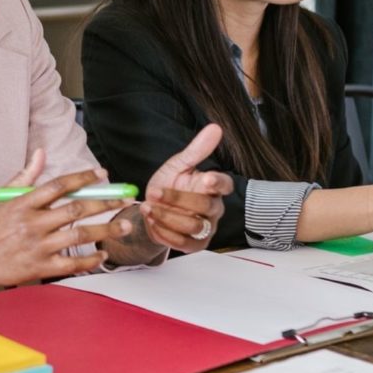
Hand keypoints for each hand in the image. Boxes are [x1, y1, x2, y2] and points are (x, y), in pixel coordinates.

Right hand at [0, 149, 133, 288]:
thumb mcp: (2, 196)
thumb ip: (25, 175)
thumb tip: (42, 153)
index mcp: (24, 202)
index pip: (59, 185)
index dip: (83, 178)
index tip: (103, 175)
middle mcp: (33, 223)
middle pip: (76, 209)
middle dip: (105, 203)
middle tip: (126, 200)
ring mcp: (37, 246)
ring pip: (79, 235)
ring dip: (106, 230)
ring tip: (125, 226)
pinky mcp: (39, 267)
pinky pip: (71, 263)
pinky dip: (90, 260)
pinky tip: (102, 254)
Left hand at [141, 124, 231, 252]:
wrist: (152, 208)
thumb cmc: (170, 183)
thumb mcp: (178, 164)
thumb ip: (197, 150)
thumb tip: (215, 127)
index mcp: (213, 187)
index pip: (225, 185)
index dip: (218, 182)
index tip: (207, 178)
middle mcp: (214, 208)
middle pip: (206, 206)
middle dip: (177, 199)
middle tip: (154, 191)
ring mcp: (206, 228)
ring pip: (193, 226)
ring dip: (167, 216)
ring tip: (147, 207)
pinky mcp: (195, 244)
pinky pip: (184, 243)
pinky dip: (165, 232)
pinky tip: (151, 221)